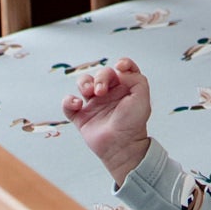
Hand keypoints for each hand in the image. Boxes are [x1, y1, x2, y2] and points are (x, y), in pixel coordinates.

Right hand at [63, 58, 153, 187]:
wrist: (122, 145)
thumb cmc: (133, 123)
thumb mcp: (142, 97)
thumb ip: (135, 78)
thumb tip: (120, 70)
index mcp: (125, 88)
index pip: (123, 69)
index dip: (122, 63)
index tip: (120, 66)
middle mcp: (109, 94)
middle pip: (101, 74)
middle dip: (101, 77)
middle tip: (101, 91)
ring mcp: (94, 104)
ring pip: (83, 83)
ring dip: (83, 83)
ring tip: (89, 92)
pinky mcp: (81, 116)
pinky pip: (68, 104)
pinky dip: (68, 101)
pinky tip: (78, 105)